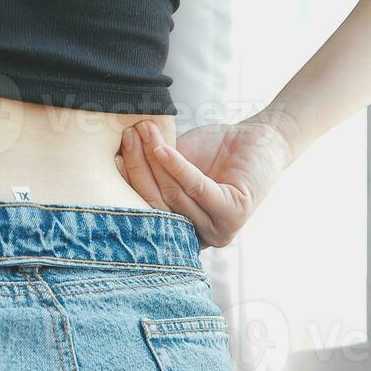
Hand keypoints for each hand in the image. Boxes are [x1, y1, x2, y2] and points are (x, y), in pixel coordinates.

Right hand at [117, 116, 293, 247]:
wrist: (258, 139)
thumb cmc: (215, 153)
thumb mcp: (175, 164)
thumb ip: (151, 171)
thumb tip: (112, 166)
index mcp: (181, 232)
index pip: (147, 212)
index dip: (128, 184)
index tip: (112, 158)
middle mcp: (199, 239)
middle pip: (158, 204)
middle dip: (139, 169)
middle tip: (128, 138)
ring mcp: (218, 231)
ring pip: (174, 195)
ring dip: (155, 161)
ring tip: (144, 132)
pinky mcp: (234, 215)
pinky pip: (197, 189)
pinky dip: (177, 167)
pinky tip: (162, 149)